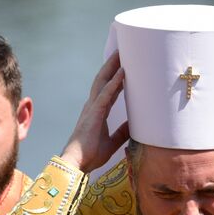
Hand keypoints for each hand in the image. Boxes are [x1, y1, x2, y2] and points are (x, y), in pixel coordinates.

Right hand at [60, 52, 129, 173]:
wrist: (77, 164)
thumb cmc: (91, 155)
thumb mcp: (113, 142)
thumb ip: (122, 132)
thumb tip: (136, 125)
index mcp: (97, 112)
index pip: (109, 89)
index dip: (116, 77)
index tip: (126, 66)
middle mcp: (93, 106)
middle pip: (104, 80)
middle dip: (113, 64)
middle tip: (123, 50)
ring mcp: (92, 108)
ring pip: (103, 81)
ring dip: (113, 66)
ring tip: (122, 53)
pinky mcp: (94, 113)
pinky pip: (106, 93)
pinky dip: (115, 82)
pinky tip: (123, 72)